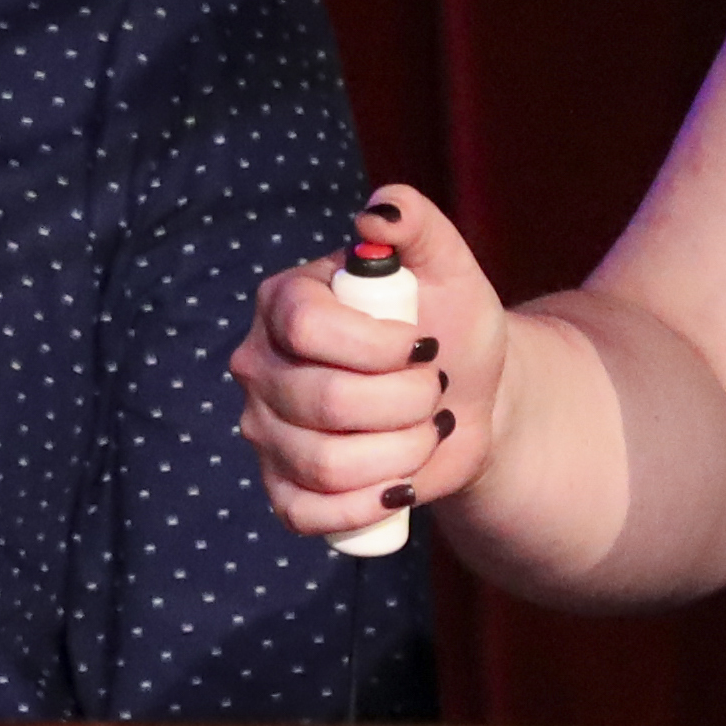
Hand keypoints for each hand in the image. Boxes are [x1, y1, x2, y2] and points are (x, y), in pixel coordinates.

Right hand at [231, 183, 506, 542]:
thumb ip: (417, 222)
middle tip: (433, 391)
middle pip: (323, 400)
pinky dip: (366, 505)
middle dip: (406, 403)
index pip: (306, 325)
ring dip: (401, 454)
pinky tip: (398, 483)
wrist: (465, 401)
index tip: (424, 345)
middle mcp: (259, 365)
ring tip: (424, 432)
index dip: (376, 346)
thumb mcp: (448, 266)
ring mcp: (264, 430)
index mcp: (285, 302)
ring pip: (324, 463)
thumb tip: (378, 211)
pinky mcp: (281, 487)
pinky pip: (307, 513)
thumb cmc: (451, 327)